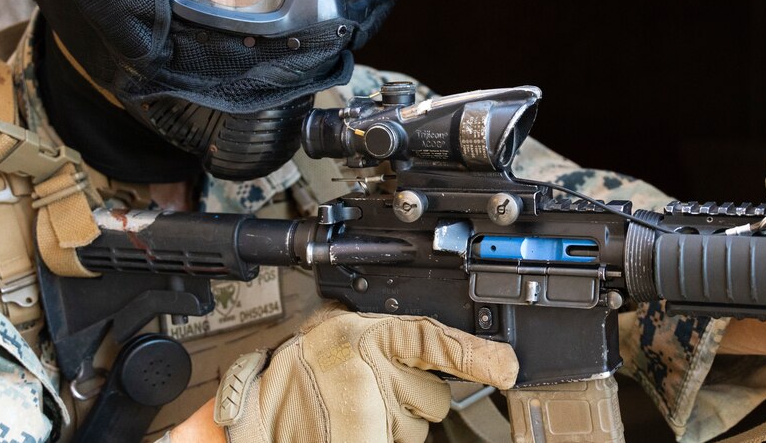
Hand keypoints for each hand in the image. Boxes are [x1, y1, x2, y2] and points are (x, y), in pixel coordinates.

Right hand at [213, 305, 518, 442]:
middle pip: (432, 397)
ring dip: (393, 427)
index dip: (470, 354)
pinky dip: (382, 436)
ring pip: (418, 429)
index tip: (506, 366)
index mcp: (364, 334)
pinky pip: (398, 441)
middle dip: (412, 402)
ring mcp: (364, 405)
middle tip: (369, 395)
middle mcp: (365, 364)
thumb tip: (471, 358)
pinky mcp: (361, 435)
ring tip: (352, 414)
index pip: (427, 338)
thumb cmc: (304, 378)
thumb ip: (398, 350)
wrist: (260, 410)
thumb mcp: (349, 345)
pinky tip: (355, 430)